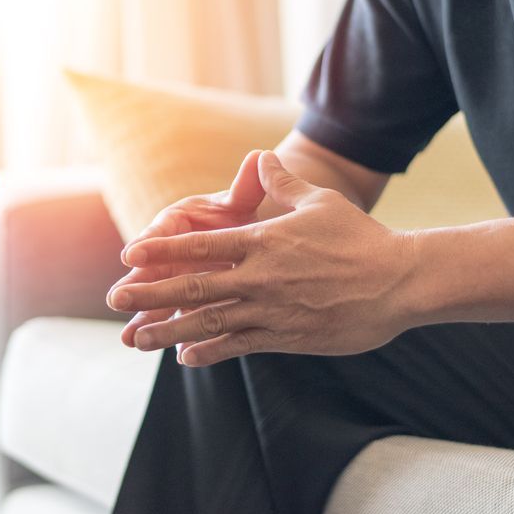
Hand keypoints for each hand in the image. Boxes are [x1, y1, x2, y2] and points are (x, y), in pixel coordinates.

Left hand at [107, 151, 416, 364]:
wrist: (399, 282)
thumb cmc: (359, 238)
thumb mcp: (319, 201)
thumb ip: (282, 182)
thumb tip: (261, 156)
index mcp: (263, 242)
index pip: (200, 247)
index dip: (161, 251)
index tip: (128, 256)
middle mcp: (259, 278)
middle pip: (193, 287)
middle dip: (149, 293)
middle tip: (115, 299)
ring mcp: (271, 311)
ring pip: (209, 322)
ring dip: (168, 331)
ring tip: (136, 338)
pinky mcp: (287, 338)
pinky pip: (240, 346)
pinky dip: (210, 351)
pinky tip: (184, 357)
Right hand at [110, 150, 266, 346]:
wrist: (250, 237)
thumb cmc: (239, 213)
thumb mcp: (241, 200)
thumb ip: (246, 186)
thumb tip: (259, 158)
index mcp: (178, 223)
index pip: (160, 232)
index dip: (147, 243)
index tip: (131, 255)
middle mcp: (171, 253)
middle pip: (151, 272)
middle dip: (136, 288)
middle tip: (117, 300)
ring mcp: (178, 281)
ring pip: (160, 302)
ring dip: (146, 320)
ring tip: (129, 340)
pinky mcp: (188, 304)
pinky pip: (182, 321)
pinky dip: (178, 336)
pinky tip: (175, 354)